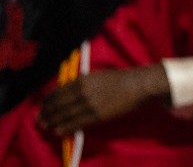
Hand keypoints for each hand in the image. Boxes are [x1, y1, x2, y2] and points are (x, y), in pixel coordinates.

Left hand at [39, 64, 168, 134]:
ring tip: (46, 126)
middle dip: (47, 113)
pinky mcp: (97, 115)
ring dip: (53, 121)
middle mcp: (83, 92)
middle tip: (39, 119)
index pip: (58, 92)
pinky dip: (65, 128)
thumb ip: (83, 83)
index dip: (48, 100)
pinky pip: (77, 123)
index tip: (42, 106)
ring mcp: (89, 104)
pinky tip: (58, 131)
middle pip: (58, 104)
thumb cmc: (121, 78)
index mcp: (83, 80)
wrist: (139, 85)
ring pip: (65, 115)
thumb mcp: (98, 75)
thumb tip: (68, 92)